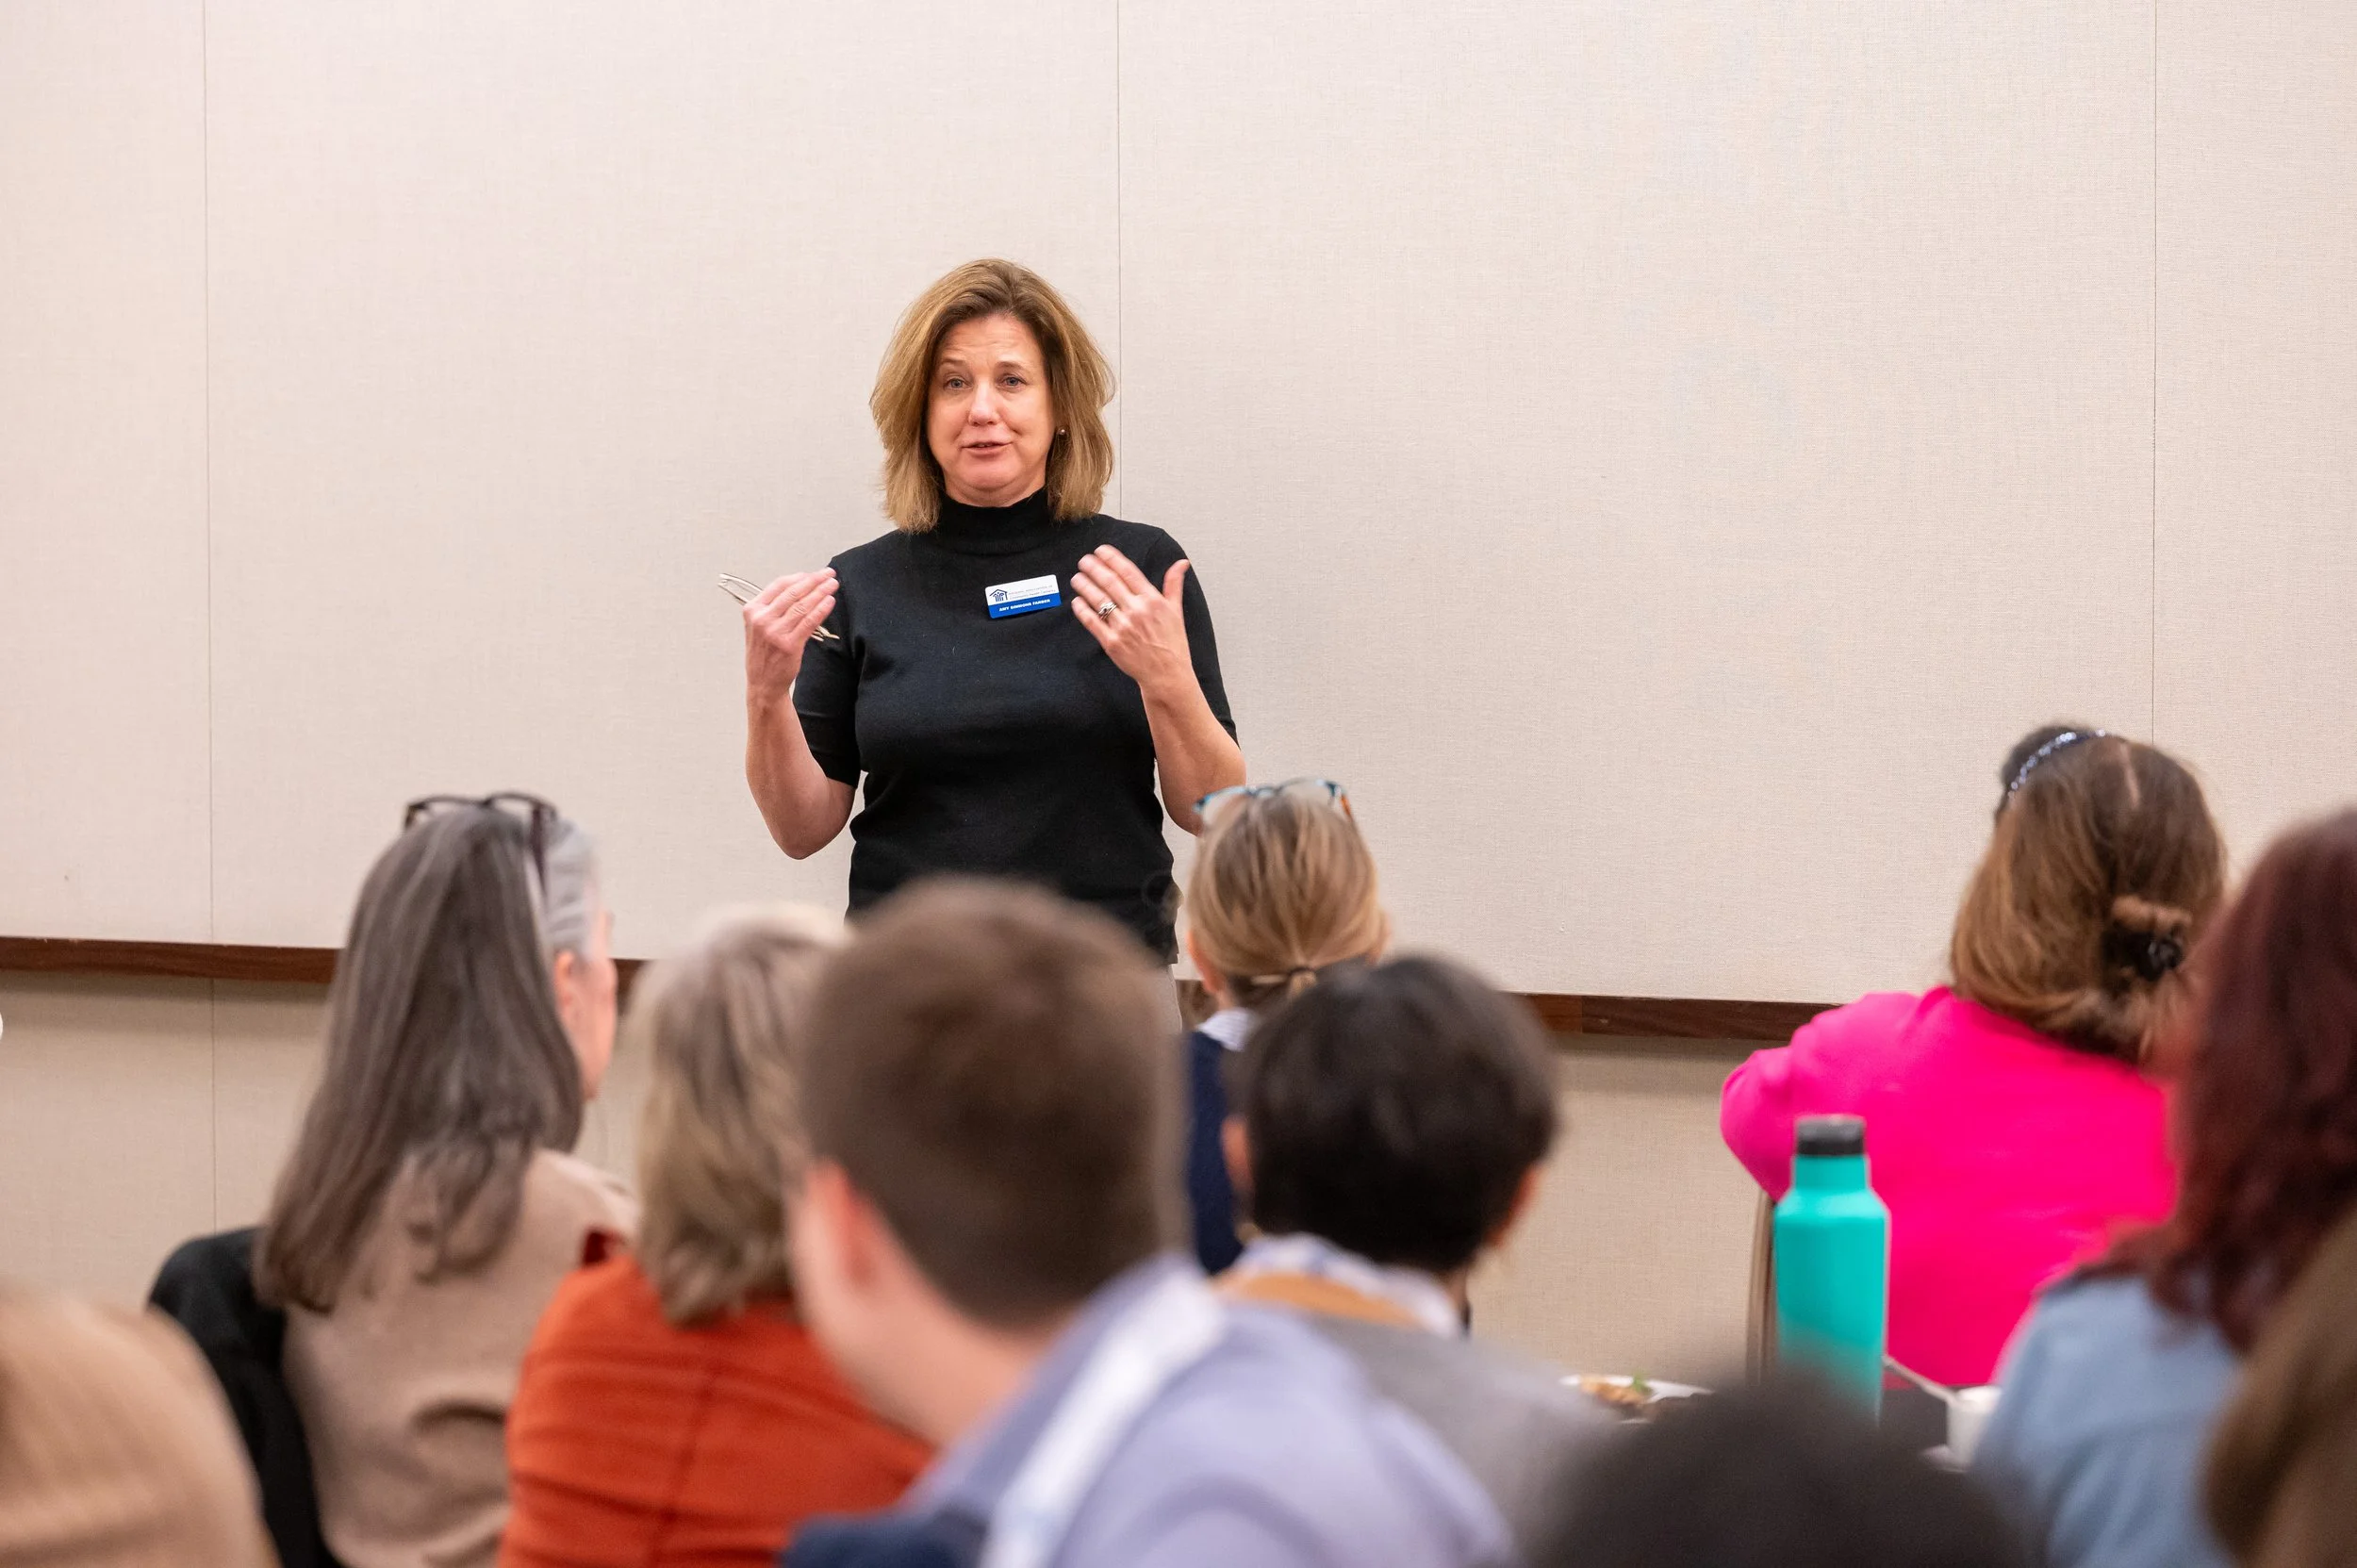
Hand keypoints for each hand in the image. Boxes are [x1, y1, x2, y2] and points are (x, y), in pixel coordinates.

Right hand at [743, 568, 836, 705]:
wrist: (763, 683)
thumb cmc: (764, 653)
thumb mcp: (758, 626)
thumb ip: (773, 607)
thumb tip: (800, 587)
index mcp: (752, 610)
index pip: (778, 585)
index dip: (799, 577)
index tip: (813, 574)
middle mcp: (762, 619)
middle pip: (793, 592)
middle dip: (814, 580)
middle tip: (829, 574)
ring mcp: (775, 632)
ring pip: (802, 605)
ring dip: (821, 592)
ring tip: (833, 585)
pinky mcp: (789, 644)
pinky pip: (809, 621)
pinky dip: (821, 609)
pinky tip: (830, 601)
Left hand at [1072, 546, 1195, 699]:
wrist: (1167, 674)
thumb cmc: (1172, 643)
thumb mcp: (1176, 611)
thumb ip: (1174, 584)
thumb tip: (1182, 563)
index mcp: (1152, 600)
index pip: (1128, 571)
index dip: (1112, 558)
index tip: (1100, 550)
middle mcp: (1137, 611)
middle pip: (1110, 582)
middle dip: (1094, 568)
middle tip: (1084, 560)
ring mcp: (1123, 627)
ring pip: (1098, 600)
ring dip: (1085, 585)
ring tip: (1077, 577)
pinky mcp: (1112, 643)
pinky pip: (1092, 622)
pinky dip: (1083, 609)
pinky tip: (1077, 601)